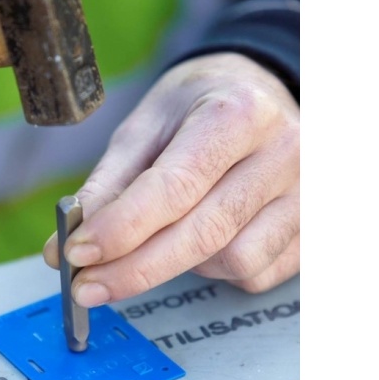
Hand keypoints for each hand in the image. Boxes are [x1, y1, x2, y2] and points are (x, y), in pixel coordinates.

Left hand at [43, 52, 299, 306]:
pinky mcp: (313, 230)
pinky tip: (204, 243)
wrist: (263, 92)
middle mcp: (284, 152)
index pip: (175, 186)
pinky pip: (256, 274)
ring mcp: (308, 195)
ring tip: (164, 237)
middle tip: (88, 287)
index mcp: (238, 112)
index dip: (121, 228)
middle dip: (136, 269)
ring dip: (183, 266)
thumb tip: (65, 249)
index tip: (76, 255)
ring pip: (233, 262)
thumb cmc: (199, 106)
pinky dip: (217, 271)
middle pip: (204, 233)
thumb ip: (108, 185)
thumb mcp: (147, 124)